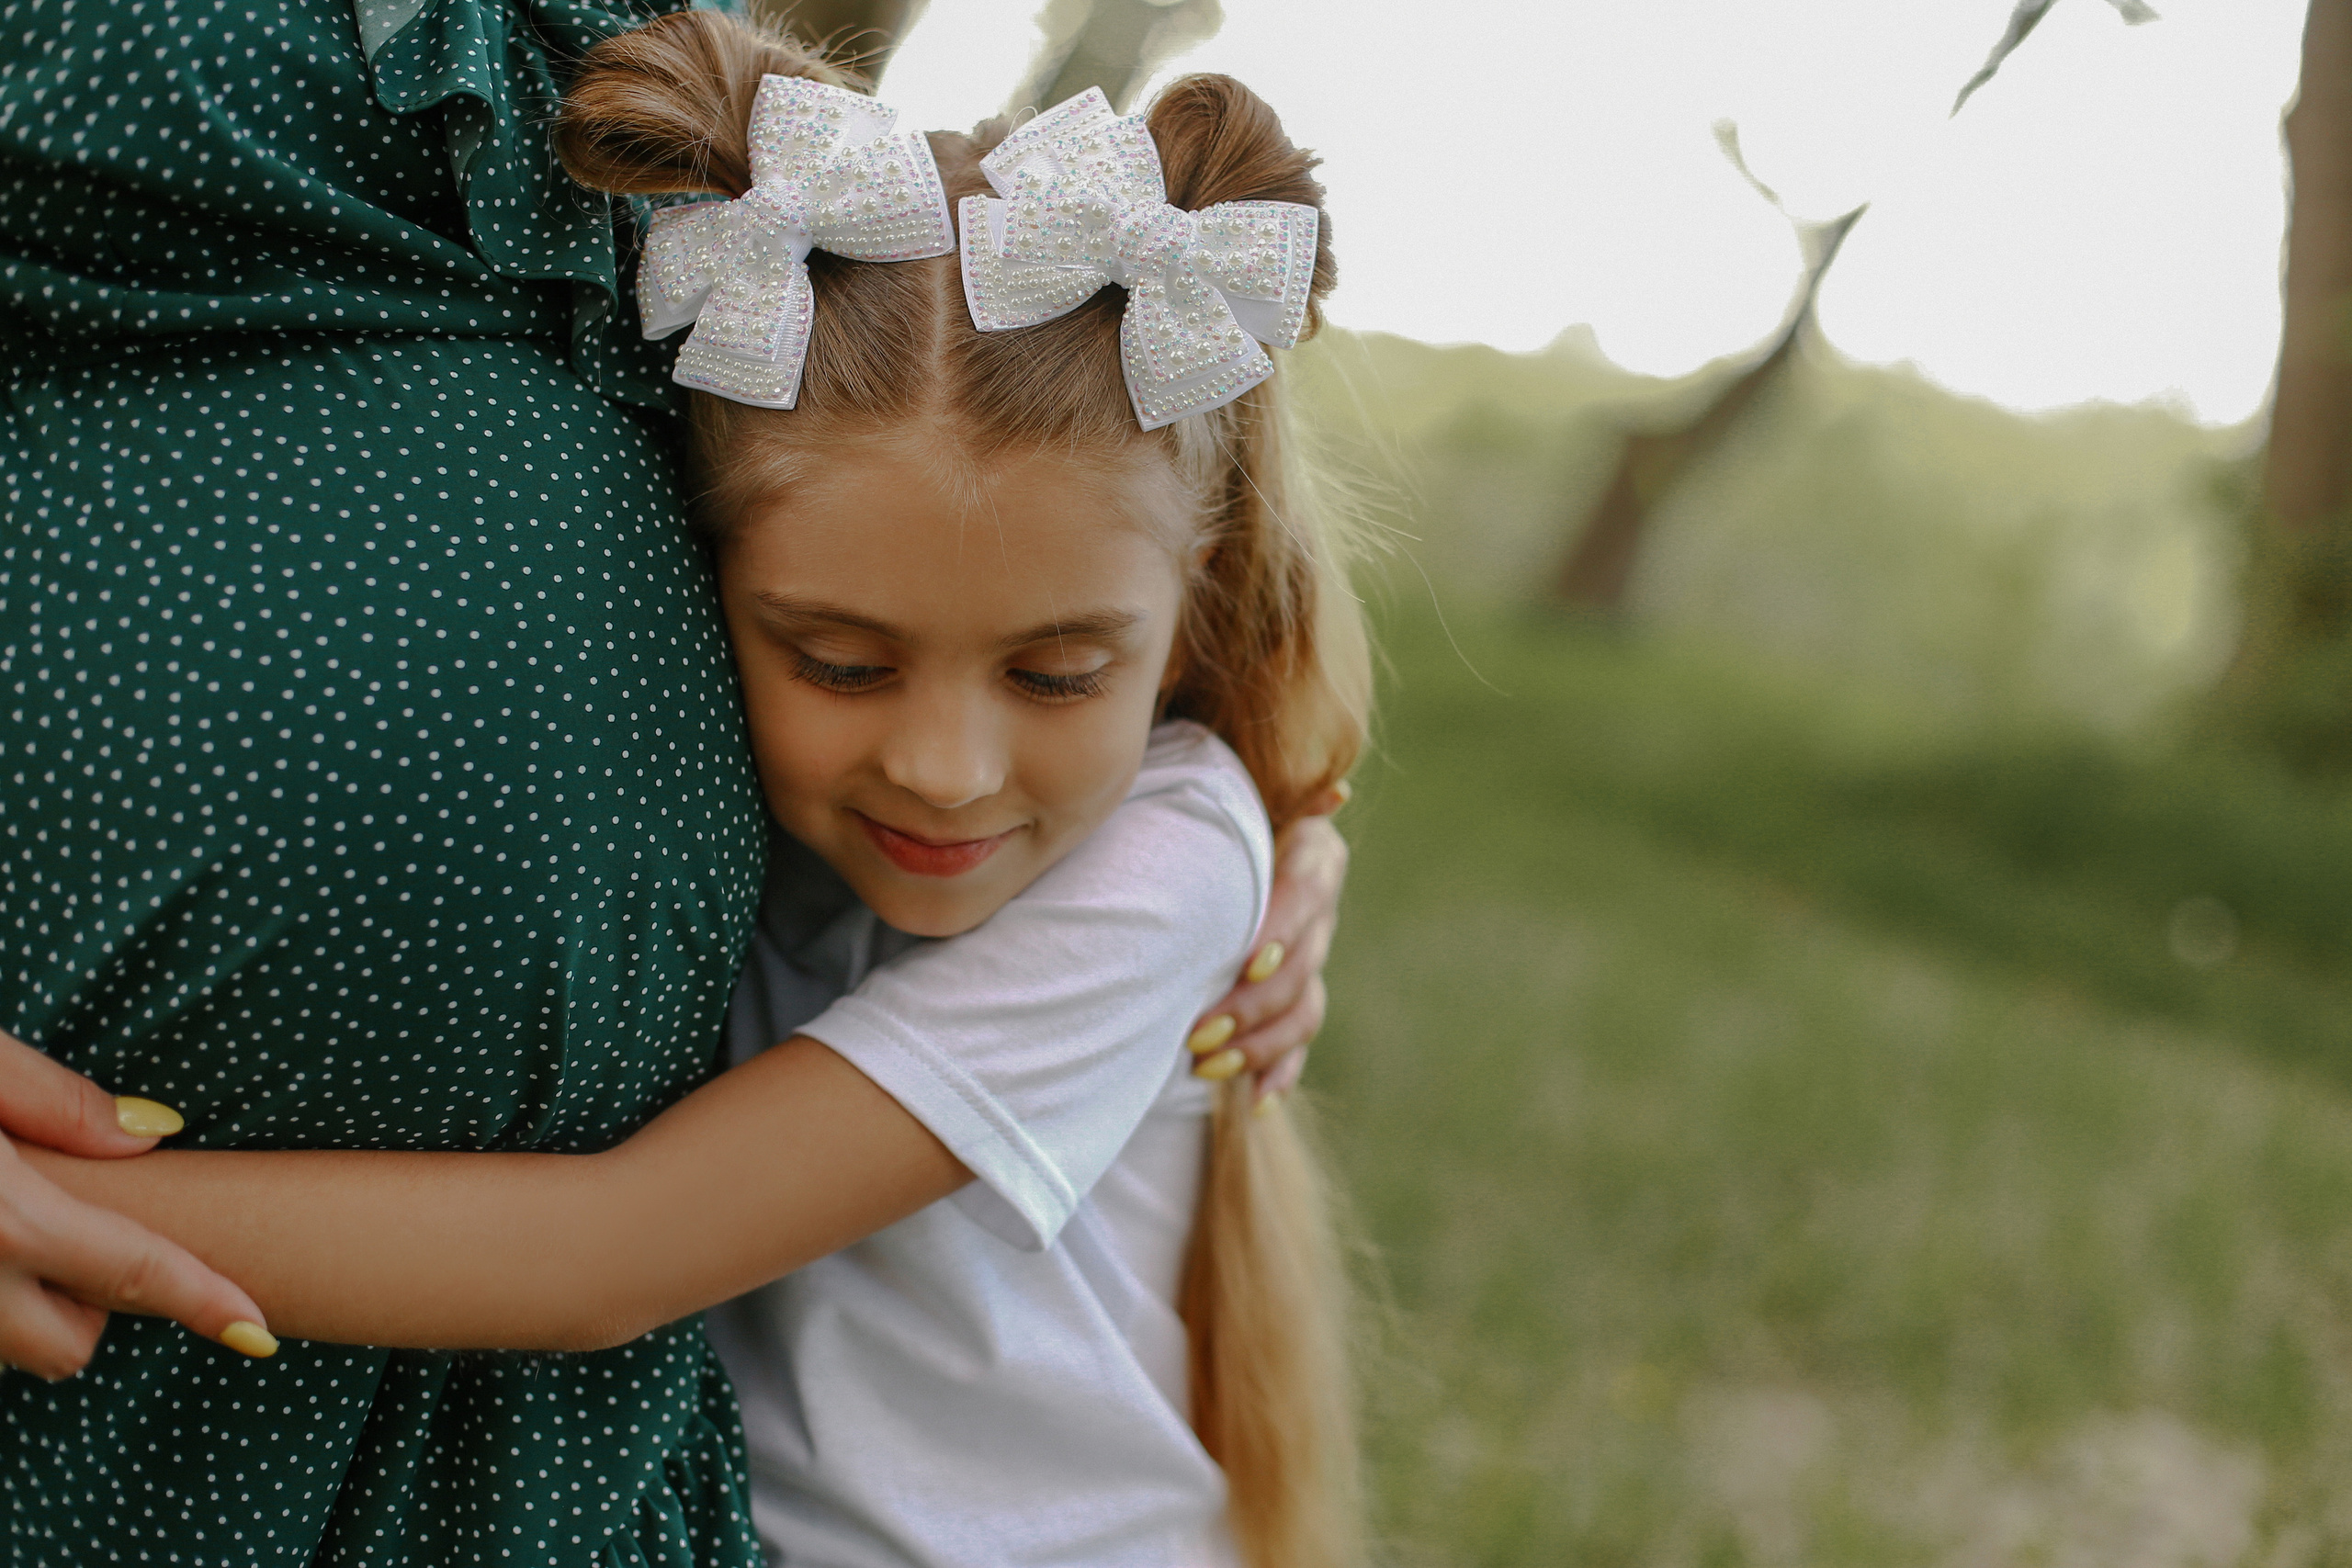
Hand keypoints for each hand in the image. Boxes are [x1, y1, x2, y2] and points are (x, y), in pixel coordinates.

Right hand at [0, 1029, 273, 1377]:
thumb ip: (54, 1100)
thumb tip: (149, 1134)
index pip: (131, 1272)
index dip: (204, 1302)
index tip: (259, 1330)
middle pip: (67, 1345)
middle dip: (96, 1305)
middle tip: (79, 1225)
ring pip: (10, 1344)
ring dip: (28, 1301)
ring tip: (9, 1213)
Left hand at [1187, 797, 1350, 1103]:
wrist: (1214, 839)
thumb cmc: (1216, 809)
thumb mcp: (1239, 789)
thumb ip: (1278, 791)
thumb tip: (1338, 792)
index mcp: (1312, 856)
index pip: (1308, 896)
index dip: (1283, 930)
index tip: (1249, 963)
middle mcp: (1319, 912)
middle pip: (1304, 967)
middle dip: (1252, 1006)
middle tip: (1196, 1033)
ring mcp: (1312, 958)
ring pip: (1303, 1012)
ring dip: (1259, 1046)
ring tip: (1206, 1066)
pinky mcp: (1296, 996)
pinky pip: (1298, 1042)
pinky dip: (1279, 1072)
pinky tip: (1256, 1100)